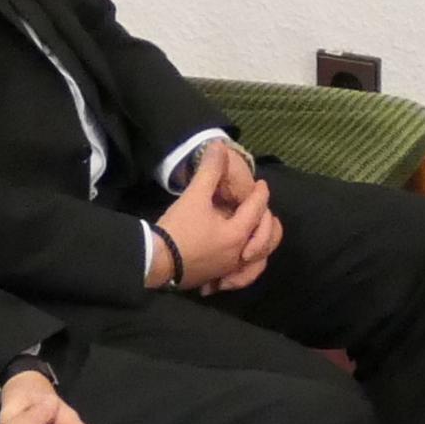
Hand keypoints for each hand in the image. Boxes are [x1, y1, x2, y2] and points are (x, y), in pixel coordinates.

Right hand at [168, 140, 280, 291]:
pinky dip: (244, 270)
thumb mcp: (194, 196)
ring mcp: (229, 269)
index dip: (261, 193)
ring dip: (261, 247)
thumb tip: (219, 146)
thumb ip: (210, 171)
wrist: (155, 261)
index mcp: (238, 232)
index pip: (258, 209)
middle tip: (262, 209)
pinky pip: (240, 276)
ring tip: (257, 237)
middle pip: (267, 239)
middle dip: (269, 222)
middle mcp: (240, 253)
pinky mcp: (217, 278)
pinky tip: (238, 262)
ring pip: (258, 262)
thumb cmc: (178, 228)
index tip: (261, 184)